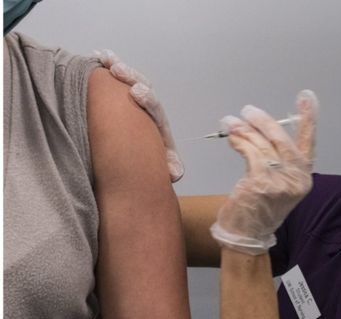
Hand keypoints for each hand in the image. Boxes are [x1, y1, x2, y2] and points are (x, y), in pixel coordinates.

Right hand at [93, 49, 184, 181]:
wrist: (145, 157)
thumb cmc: (154, 160)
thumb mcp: (164, 166)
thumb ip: (171, 168)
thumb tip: (174, 172)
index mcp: (158, 122)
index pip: (155, 108)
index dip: (147, 99)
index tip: (136, 92)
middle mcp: (148, 107)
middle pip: (143, 87)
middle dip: (131, 77)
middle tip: (118, 71)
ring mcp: (136, 99)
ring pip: (129, 79)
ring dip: (117, 68)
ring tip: (104, 59)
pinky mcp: (122, 95)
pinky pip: (115, 79)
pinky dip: (108, 66)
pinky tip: (98, 56)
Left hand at [211, 90, 318, 254]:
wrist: (247, 236)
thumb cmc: (259, 209)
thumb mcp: (277, 184)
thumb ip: (276, 159)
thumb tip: (258, 127)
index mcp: (303, 178)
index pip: (308, 143)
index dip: (308, 119)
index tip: (307, 97)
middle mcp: (297, 180)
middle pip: (282, 140)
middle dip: (263, 121)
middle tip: (249, 111)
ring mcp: (281, 182)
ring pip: (263, 145)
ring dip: (245, 130)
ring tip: (231, 122)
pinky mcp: (262, 183)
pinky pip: (250, 153)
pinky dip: (239, 141)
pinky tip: (231, 137)